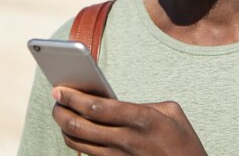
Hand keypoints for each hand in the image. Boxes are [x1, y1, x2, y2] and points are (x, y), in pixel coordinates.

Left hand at [51, 87, 207, 155]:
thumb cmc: (183, 140)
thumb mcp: (171, 112)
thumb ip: (143, 104)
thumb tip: (117, 101)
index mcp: (141, 119)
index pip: (97, 108)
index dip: (73, 97)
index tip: (59, 89)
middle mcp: (126, 141)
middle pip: (80, 127)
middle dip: (61, 112)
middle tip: (55, 100)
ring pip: (78, 143)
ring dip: (65, 127)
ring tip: (62, 114)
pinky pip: (88, 155)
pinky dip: (78, 142)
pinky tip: (76, 131)